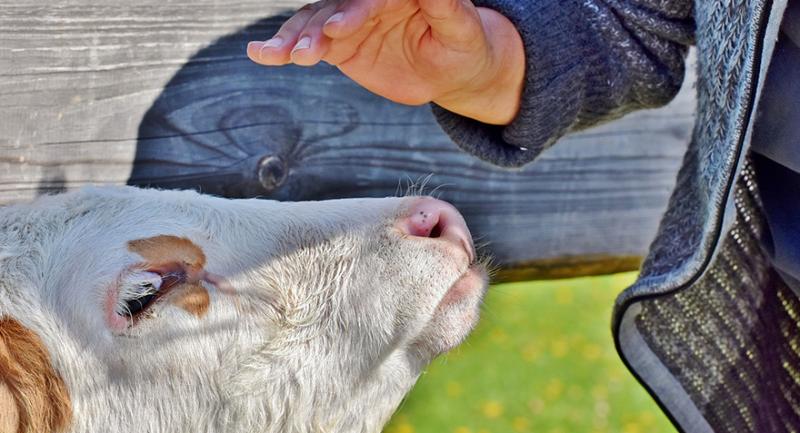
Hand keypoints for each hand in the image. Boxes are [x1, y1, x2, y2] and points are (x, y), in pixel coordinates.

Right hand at [247, 0, 524, 124]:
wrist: (450, 70)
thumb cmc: (463, 44)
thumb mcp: (461, 27)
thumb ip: (444, 4)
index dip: (355, 10)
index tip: (339, 28)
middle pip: (335, 6)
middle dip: (317, 27)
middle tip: (305, 49)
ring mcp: (349, 18)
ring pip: (314, 22)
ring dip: (294, 38)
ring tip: (276, 55)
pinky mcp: (338, 42)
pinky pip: (306, 42)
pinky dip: (283, 48)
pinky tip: (261, 55)